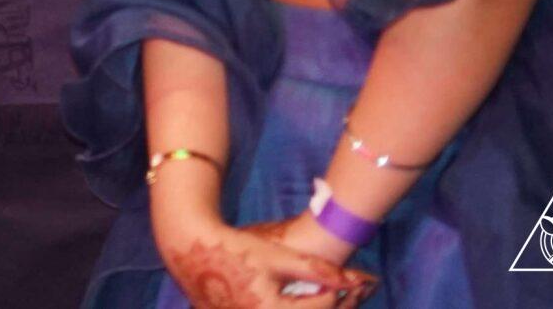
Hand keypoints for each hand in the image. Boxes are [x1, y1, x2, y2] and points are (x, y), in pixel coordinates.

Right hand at [158, 216, 369, 308]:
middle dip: (337, 305)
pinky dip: (296, 307)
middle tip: (358, 290)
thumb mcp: (276, 256)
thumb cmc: (234, 249)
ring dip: (318, 306)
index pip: (322, 307)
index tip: (361, 280)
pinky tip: (304, 300)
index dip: (343, 293)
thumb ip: (315, 269)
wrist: (191, 250)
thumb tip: (353, 279)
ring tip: (335, 294)